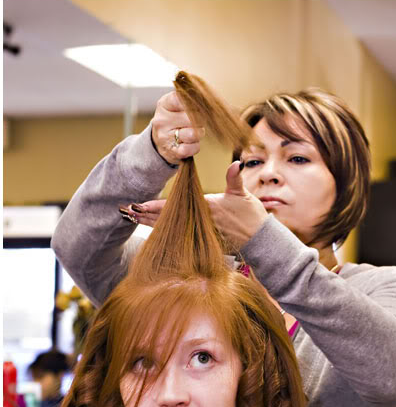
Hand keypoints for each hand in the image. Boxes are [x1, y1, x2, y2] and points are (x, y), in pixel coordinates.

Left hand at [121, 162, 268, 246]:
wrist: (259, 240)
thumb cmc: (251, 216)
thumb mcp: (243, 195)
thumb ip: (235, 179)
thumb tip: (235, 164)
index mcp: (205, 208)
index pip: (174, 208)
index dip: (154, 207)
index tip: (137, 205)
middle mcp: (198, 223)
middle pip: (166, 220)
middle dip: (144, 216)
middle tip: (125, 212)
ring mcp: (200, 233)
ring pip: (169, 229)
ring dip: (149, 224)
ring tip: (131, 219)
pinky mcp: (202, 242)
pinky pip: (178, 238)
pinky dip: (163, 234)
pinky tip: (151, 230)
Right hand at [151, 91, 204, 164]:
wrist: (159, 143)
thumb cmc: (172, 121)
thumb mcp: (173, 106)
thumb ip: (186, 99)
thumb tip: (206, 98)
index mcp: (163, 106)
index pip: (178, 99)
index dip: (192, 102)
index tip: (197, 105)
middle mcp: (162, 121)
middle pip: (191, 117)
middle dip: (199, 120)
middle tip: (198, 121)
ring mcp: (166, 137)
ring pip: (193, 134)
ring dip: (199, 133)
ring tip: (195, 132)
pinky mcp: (173, 152)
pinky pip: (192, 148)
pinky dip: (195, 146)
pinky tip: (191, 143)